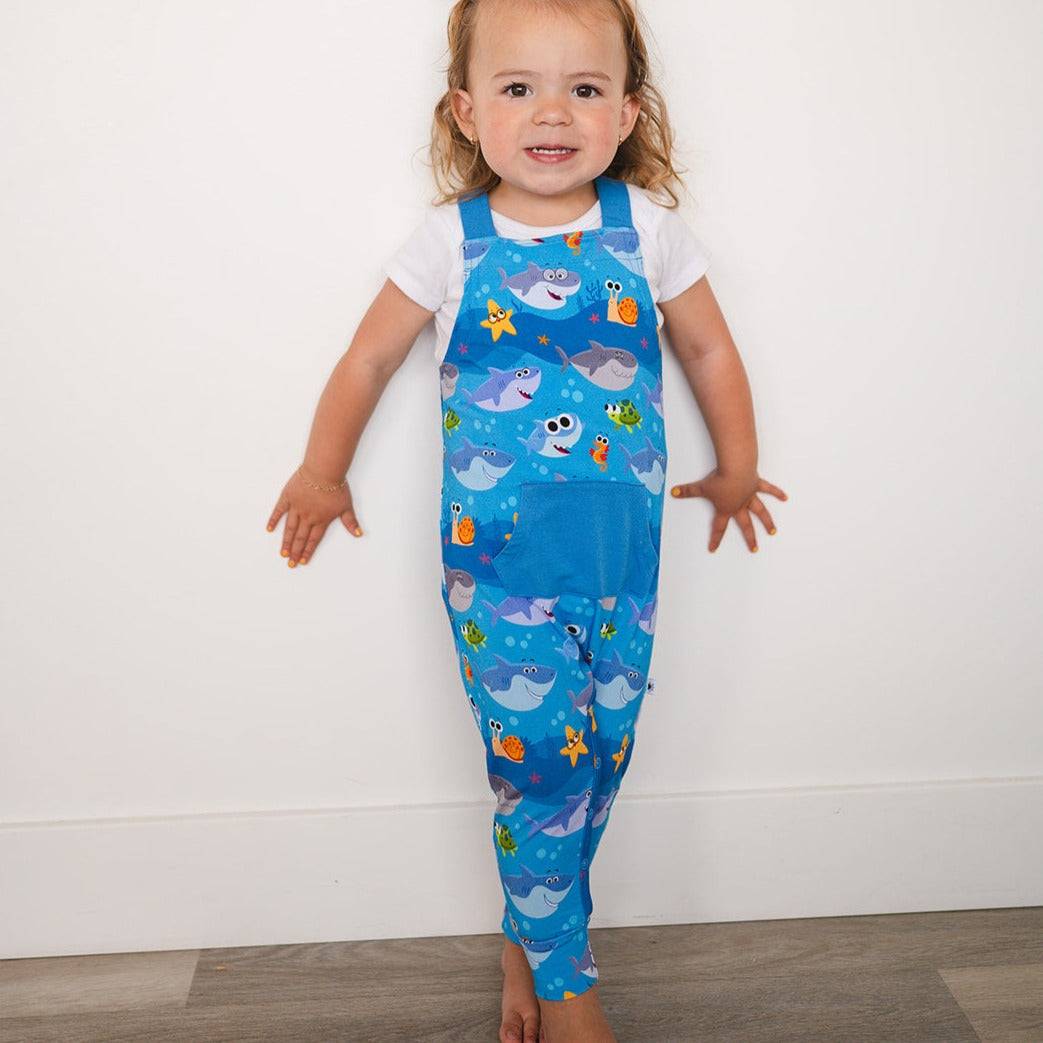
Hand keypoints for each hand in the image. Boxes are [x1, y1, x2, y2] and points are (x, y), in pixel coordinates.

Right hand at [265, 468, 362, 567]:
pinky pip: (279, 511)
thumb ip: (350, 522)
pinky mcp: (288, 497)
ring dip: (286, 542)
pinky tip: (270, 529)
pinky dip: (274, 520)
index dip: (308, 551)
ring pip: (290, 528)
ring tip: (282, 553)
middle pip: (300, 538)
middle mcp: (307, 517)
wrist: (323, 471)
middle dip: (295, 552)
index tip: (302, 561)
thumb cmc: (336, 487)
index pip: (313, 540)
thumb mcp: (346, 506)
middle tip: (290, 564)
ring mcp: (296, 507)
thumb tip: (359, 534)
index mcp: (321, 520)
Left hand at [670, 468, 787, 552]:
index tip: (713, 549)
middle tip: (754, 549)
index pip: (718, 528)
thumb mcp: (700, 487)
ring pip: (761, 512)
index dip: (715, 539)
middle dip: (750, 538)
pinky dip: (777, 493)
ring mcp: (750, 496)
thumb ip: (687, 491)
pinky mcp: (757, 484)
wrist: (735, 468)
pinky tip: (785, 498)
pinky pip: (768, 490)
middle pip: (745, 525)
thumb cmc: (719, 479)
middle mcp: (740, 505)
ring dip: (767, 522)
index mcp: (726, 509)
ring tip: (773, 531)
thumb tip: (673, 492)